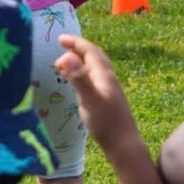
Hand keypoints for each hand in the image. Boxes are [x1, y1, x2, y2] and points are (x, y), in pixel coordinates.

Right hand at [55, 34, 139, 149]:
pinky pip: (93, 77)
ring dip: (79, 60)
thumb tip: (66, 56)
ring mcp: (108, 88)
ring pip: (94, 67)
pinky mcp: (106, 98)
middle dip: (77, 48)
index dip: (75, 42)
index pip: (90, 51)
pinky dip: (82, 72)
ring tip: (63, 65)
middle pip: (93, 56)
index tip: (60, 39)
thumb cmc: (106, 123)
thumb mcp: (89, 99)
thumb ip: (78, 77)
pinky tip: (77, 82)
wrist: (123, 144)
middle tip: (60, 48)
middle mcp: (108, 78)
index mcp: (104, 75)